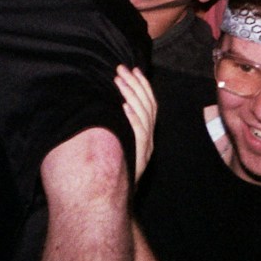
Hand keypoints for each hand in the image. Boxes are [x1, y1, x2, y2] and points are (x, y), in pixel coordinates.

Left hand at [115, 64, 156, 182]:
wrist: (122, 192)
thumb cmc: (119, 165)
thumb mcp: (121, 142)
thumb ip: (121, 125)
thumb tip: (111, 103)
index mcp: (147, 132)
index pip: (150, 103)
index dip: (143, 86)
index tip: (134, 69)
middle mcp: (150, 137)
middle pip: (147, 105)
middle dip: (135, 84)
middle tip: (121, 68)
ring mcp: (146, 145)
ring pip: (144, 115)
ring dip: (131, 96)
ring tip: (119, 81)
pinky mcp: (140, 153)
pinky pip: (139, 133)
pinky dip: (133, 118)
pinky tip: (124, 106)